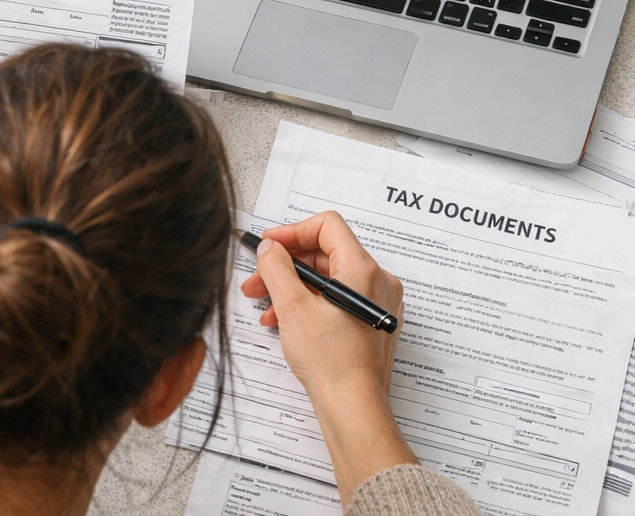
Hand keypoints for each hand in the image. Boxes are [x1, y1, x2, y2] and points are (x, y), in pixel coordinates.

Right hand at [241, 211, 415, 501]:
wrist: (353, 408)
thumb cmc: (332, 362)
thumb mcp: (293, 307)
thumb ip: (277, 268)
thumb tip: (269, 248)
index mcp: (363, 270)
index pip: (327, 226)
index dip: (293, 231)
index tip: (269, 245)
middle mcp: (377, 282)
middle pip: (325, 253)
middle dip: (286, 265)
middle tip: (257, 280)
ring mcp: (377, 304)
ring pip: (329, 278)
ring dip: (293, 287)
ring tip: (265, 307)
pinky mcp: (371, 322)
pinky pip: (338, 299)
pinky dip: (310, 303)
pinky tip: (284, 321)